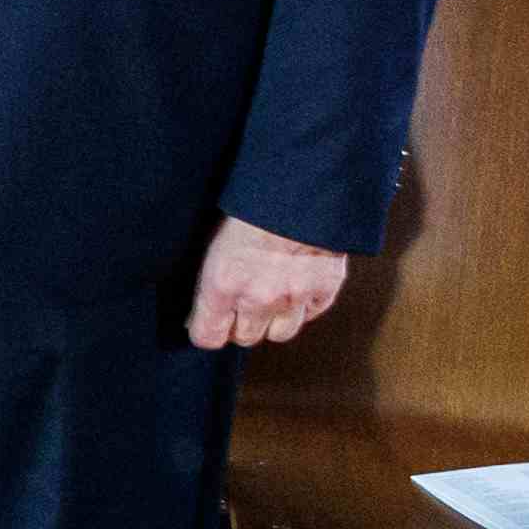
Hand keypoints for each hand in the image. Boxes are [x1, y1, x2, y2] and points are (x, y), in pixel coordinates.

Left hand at [184, 217, 347, 351]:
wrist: (300, 190)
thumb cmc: (249, 207)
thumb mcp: (213, 240)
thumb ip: (211, 279)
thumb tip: (204, 307)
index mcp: (222, 285)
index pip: (207, 337)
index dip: (207, 330)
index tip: (208, 323)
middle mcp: (258, 298)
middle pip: (245, 338)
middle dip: (240, 325)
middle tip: (240, 306)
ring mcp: (293, 298)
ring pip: (280, 334)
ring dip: (273, 321)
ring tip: (270, 299)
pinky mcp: (324, 291)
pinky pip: (310, 314)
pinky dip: (303, 306)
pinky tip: (296, 286)